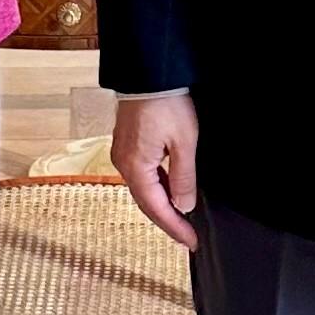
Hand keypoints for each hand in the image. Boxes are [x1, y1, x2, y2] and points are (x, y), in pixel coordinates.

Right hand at [112, 93, 201, 250]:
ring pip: (143, 189)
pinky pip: (141, 175)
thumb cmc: (166, 103)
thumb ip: (183, 177)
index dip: (175, 228)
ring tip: (182, 218)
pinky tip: (170, 190)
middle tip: (188, 237)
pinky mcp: (127, 143)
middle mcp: (124, 164)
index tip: (192, 243)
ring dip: (162, 205)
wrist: (148, 72)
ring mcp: (123, 153)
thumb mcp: (184, 142)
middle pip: (146, 202)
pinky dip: (156, 188)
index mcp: (136, 167)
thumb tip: (183, 205)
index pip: (156, 208)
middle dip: (168, 221)